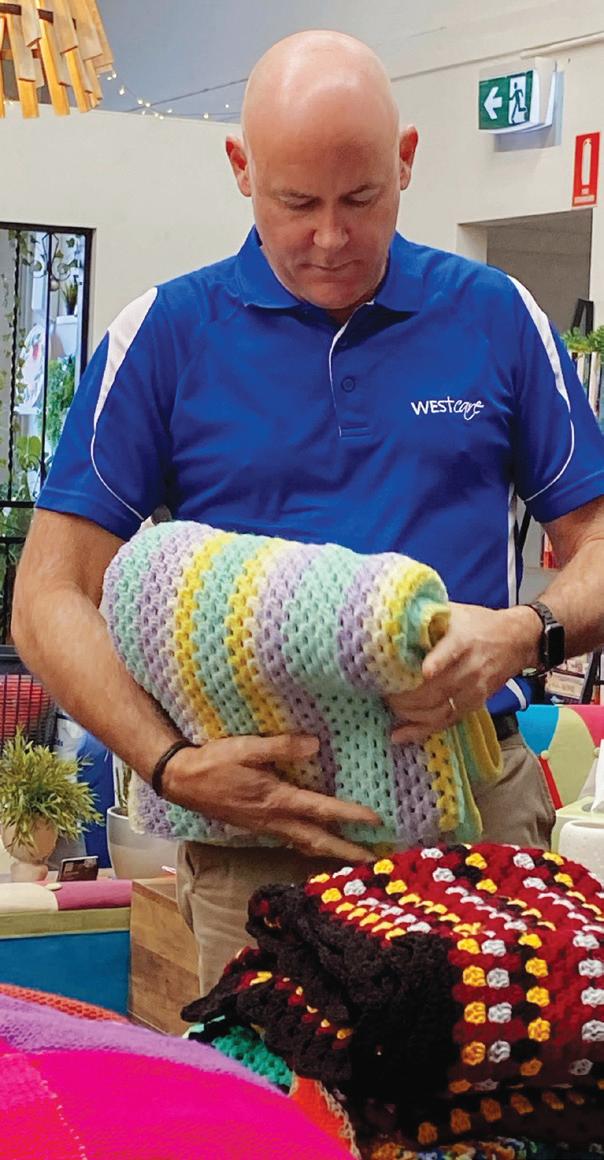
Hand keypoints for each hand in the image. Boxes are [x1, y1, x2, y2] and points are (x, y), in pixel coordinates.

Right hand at [162, 732, 380, 862]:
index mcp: (276, 800)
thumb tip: (315, 745)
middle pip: (318, 840)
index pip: (321, 809)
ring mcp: (265, 827)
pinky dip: (310, 846)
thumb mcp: (246, 747)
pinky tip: (316, 843)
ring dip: (330, 852)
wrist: (182, 781)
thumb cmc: (214, 762)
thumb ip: (281, 746)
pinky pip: (291, 841)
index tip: (375, 820)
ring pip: (304, 845)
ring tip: (352, 857)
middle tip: (373, 860)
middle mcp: (274, 819)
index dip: (349, 815)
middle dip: (346, 851)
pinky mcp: (257, 827)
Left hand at [388, 602, 540, 743]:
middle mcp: (470, 667)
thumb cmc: (478, 623)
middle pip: (437, 690)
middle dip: (406, 697)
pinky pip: (447, 722)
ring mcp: (474, 689)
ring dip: (411, 715)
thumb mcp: (454, 612)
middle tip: (383, 693)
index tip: (424, 671)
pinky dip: (422, 731)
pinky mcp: (475, 704)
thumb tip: (392, 617)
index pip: (450, 652)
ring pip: (440, 711)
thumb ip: (427, 615)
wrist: (517, 640)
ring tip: (389, 710)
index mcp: (462, 640)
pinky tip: (400, 735)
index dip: (438, 662)